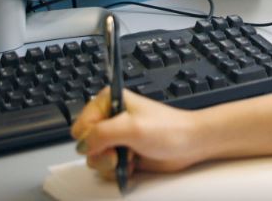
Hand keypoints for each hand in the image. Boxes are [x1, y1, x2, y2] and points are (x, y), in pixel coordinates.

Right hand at [71, 89, 207, 179]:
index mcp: (109, 101)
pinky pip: (107, 167)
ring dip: (112, 163)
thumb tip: (82, 145)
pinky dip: (119, 170)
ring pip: (95, 158)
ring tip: (130, 156)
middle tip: (119, 151)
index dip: (91, 138)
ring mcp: (116, 137)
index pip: (81, 124)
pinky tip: (133, 163)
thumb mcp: (131, 127)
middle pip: (86, 144)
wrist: (189, 144)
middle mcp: (110, 118)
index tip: (107, 141)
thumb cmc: (168, 129)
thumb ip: (101, 134)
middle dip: (102, 153)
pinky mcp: (122, 153)